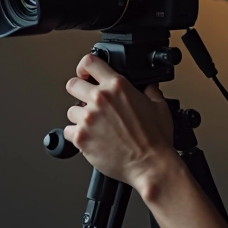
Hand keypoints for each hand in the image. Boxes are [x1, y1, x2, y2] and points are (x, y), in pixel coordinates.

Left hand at [64, 53, 175, 189]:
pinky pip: (68, 131)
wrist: (150, 165)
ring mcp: (88, 118)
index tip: (85, 73)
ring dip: (80, 117)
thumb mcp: (158, 106)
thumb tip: (148, 85)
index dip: (85, 67)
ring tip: (95, 126)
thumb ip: (149, 90)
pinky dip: (77, 135)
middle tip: (87, 101)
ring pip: (71, 111)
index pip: (90, 62)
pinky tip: (91, 138)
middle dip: (79, 92)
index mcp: (118, 86)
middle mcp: (100, 99)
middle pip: (73, 85)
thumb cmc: (155, 140)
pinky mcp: (81, 137)